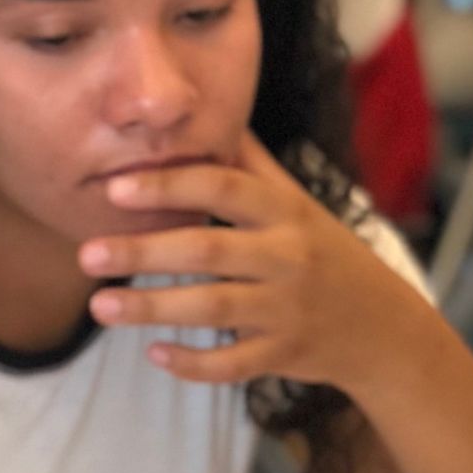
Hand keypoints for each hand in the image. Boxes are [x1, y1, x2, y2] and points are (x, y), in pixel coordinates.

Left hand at [76, 132, 433, 399]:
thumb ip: (248, 162)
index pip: (222, 187)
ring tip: (99, 306)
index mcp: (284, 211)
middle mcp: (288, 256)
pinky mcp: (286, 354)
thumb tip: (205, 108)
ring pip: (213, 308)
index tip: (113, 188)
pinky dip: (194, 362)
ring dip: (152, 308)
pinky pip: (234, 363)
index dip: (168, 186)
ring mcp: (288, 309)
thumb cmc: (322, 250)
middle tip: (86, 254)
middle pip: (207, 250)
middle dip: (143, 251)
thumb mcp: (295, 201)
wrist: (387, 328)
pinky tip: (153, 354)